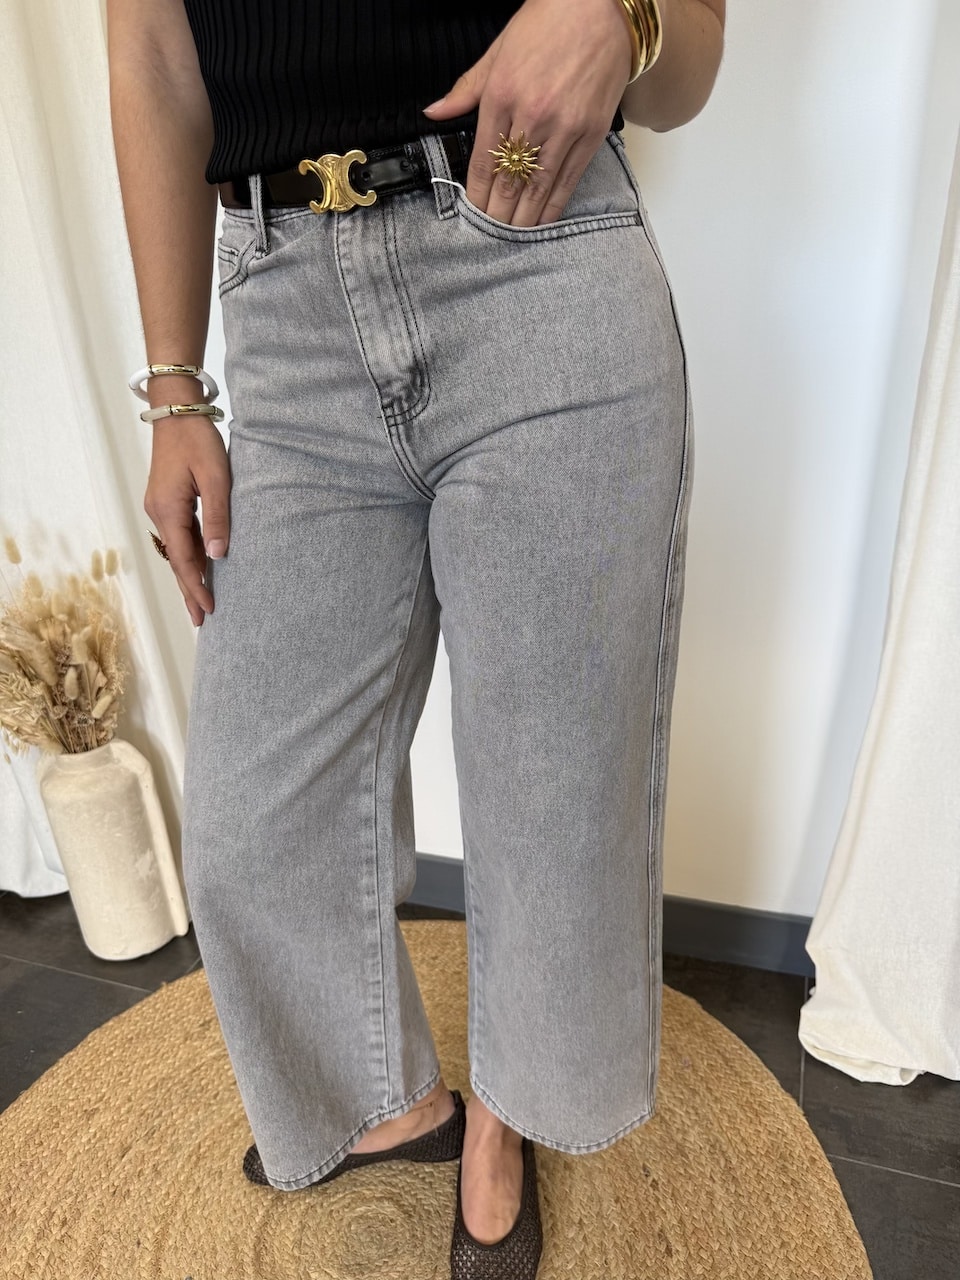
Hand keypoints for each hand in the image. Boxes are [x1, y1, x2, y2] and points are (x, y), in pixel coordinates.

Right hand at [144, 418, 229, 626]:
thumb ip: (218, 517)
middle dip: (189, 591)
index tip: (209, 611)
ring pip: (178, 550)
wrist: (177, 411)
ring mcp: (161, 507)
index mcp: (168, 510)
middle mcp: (159, 513)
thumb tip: (218, 556)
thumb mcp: (216, 478)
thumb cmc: (198, 440)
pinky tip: (202, 568)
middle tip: (201, 621)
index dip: (196, 587)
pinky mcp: (168, 501)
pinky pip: (180, 536)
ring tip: (202, 602)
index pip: (183, 560)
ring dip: (190, 575)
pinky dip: (190, 556)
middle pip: (176, 561)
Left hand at [422, 0, 632, 226]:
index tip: (472, 214)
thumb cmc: (548, 22)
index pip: (484, 161)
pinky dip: (554, 204)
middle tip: (489, 238)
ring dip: (524, 218)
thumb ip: (466, 89)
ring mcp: (564, 127)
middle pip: (509, 181)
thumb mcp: (497, 51)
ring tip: (513, 238)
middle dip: (498, 215)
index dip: (476, 195)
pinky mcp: (590, 132)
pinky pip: (568, 179)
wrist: (603, 7)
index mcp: (502, 95)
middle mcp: (532, 116)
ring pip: (538, 187)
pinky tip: (543, 220)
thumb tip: (434, 112)